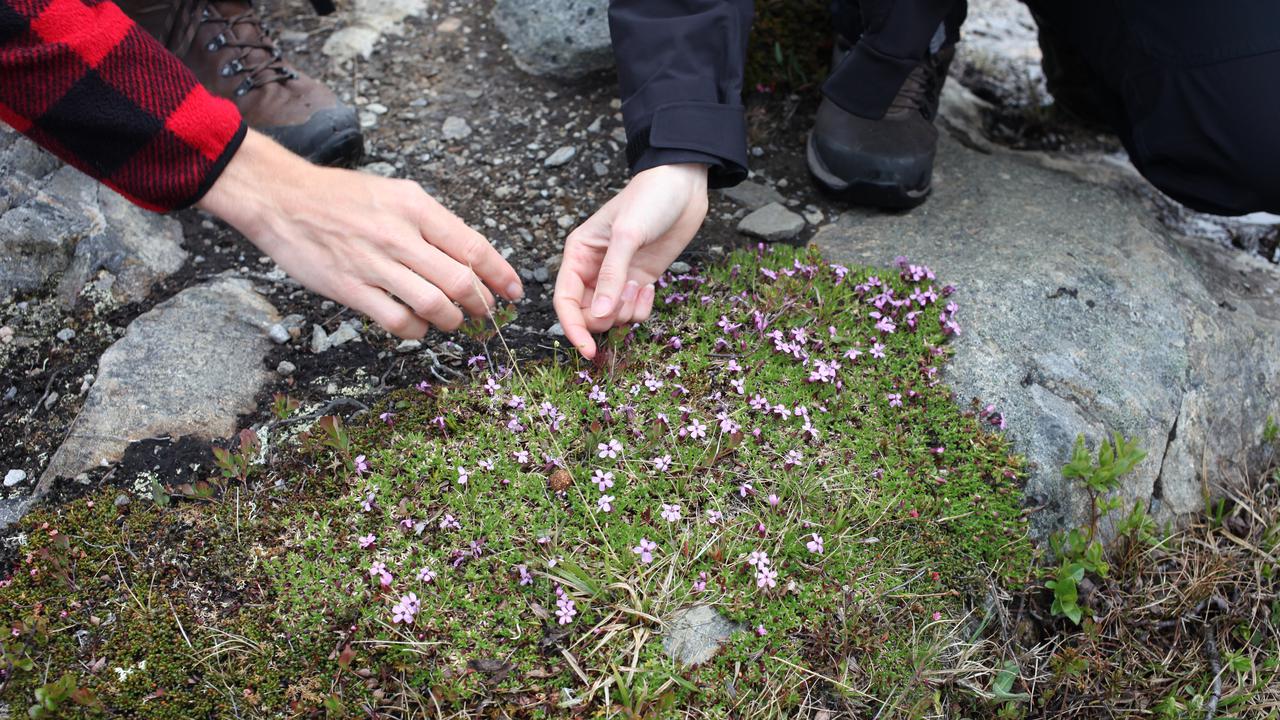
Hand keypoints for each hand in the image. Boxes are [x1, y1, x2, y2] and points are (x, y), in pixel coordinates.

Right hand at [198, 130, 522, 338]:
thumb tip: (468, 256)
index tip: (514, 292)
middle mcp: (400, 234)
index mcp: (415, 206)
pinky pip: (398, 320)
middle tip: (483, 311)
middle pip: (460, 281)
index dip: (501, 275)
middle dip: (481, 303)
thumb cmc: (340, 197)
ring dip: (451, 320)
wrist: (281, 198)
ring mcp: (375, 264)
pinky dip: (416, 330)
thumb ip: (431, 223)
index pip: (474, 247)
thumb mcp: (394, 194)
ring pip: (435, 304)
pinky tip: (417, 325)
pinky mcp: (351, 289)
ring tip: (451, 320)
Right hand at [553, 163, 708, 358]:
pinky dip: (643, 308)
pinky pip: (634, 311)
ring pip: (612, 317)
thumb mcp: (628, 235)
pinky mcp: (640, 281)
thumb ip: (612, 276)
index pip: (565, 300)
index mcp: (578, 255)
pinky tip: (651, 286)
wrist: (683, 185)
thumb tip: (601, 314)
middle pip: (588, 314)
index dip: (572, 327)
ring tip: (641, 284)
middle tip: (628, 297)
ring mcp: (618, 277)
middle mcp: (593, 269)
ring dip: (628, 311)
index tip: (587, 350)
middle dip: (607, 317)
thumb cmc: (650, 200)